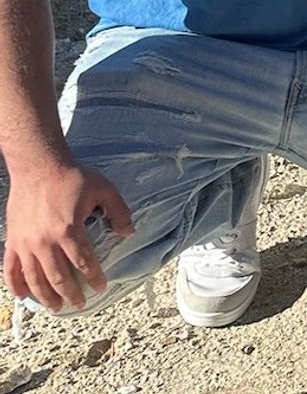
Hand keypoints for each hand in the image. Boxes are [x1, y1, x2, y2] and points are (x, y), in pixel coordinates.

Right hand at [2, 162, 133, 309]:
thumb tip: (128, 233)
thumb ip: (118, 212)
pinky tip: (23, 296)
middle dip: (71, 293)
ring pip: (35, 278)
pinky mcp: (12, 241)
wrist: (38, 167)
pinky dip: (15, 285)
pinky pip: (11, 269)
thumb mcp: (104, 189)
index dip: (93, 277)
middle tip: (79, 304)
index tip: (100, 287)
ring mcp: (25, 243)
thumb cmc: (72, 177)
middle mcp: (44, 241)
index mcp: (68, 230)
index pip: (83, 262)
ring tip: (56, 307)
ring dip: (45, 296)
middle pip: (58, 276)